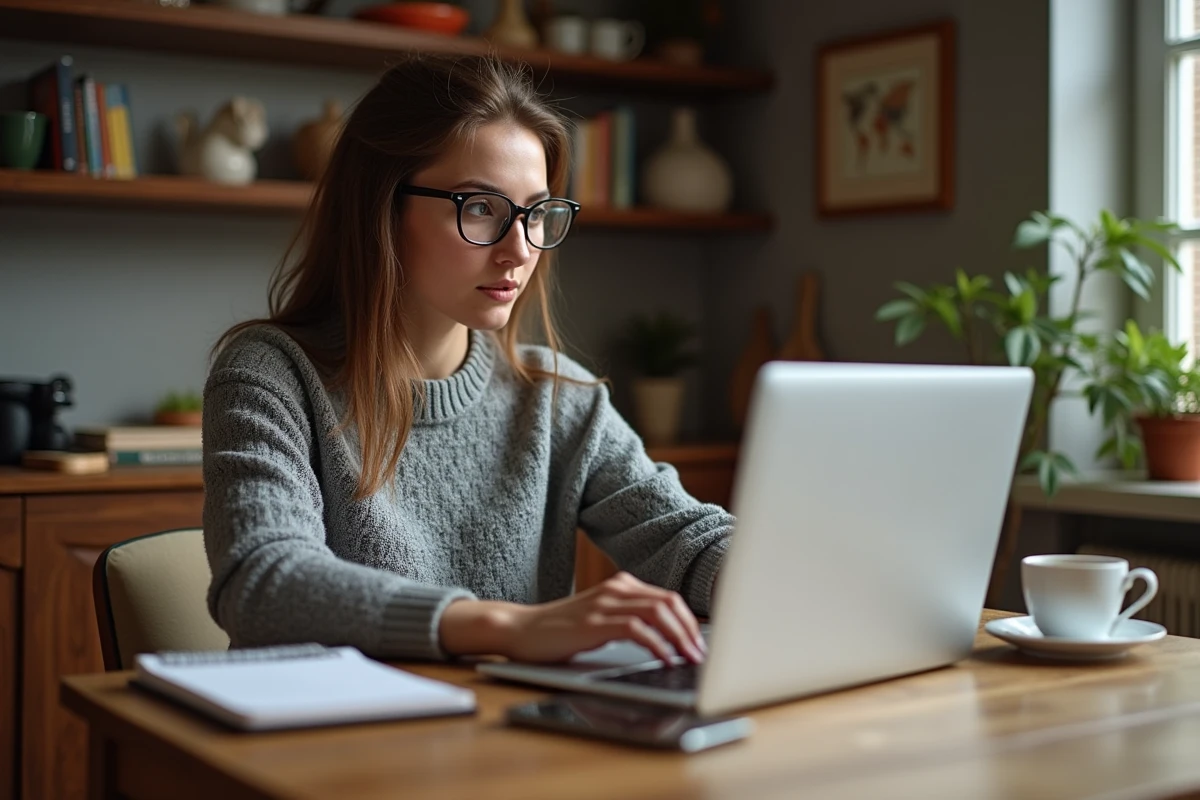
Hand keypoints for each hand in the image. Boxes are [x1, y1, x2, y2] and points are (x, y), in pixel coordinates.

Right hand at [439, 572, 706, 664]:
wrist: (521, 629)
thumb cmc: (561, 630)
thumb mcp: (601, 618)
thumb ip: (630, 619)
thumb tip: (669, 640)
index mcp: (622, 585)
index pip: (669, 598)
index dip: (690, 622)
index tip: (700, 645)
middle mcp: (617, 589)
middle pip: (670, 603)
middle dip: (691, 630)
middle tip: (701, 655)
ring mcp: (605, 604)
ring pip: (658, 613)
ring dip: (679, 637)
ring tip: (689, 658)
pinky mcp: (594, 623)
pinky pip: (637, 629)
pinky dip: (657, 645)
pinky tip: (664, 660)